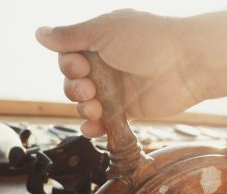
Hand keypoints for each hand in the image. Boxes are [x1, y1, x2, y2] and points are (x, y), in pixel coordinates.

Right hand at [36, 10, 203, 136]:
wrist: (187, 65)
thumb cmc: (148, 40)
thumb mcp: (104, 31)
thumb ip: (71, 36)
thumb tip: (38, 33)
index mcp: (99, 42)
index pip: (68, 57)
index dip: (68, 65)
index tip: (79, 66)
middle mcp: (106, 65)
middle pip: (73, 82)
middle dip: (75, 89)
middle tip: (90, 89)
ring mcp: (116, 89)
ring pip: (85, 104)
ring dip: (84, 108)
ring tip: (96, 108)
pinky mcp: (127, 110)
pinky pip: (103, 122)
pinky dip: (94, 127)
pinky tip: (92, 128)